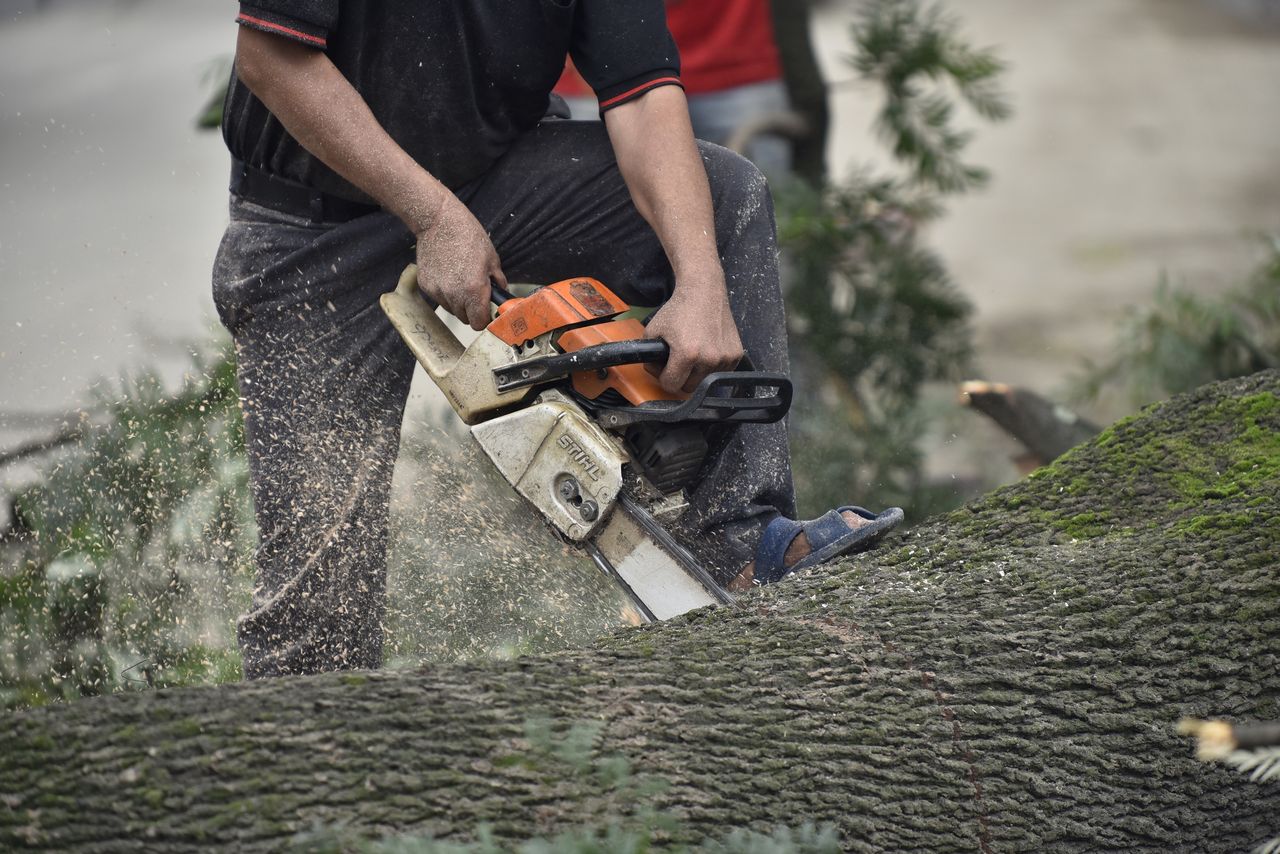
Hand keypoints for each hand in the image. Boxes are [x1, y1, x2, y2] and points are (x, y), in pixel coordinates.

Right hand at [414, 194, 506, 330]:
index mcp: (474, 290)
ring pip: (451, 309)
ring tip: (461, 280)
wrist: (438, 221)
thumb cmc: (467, 235)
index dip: (485, 319)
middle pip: (465, 319)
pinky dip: (445, 292)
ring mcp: (437, 291)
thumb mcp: (492, 258)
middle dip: (472, 311)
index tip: (487, 312)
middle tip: (476, 294)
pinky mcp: (425, 285)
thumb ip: (498, 281)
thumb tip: (501, 295)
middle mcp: (454, 295)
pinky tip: (448, 274)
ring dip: (458, 302)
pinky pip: (439, 298)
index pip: (479, 323)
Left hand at [643, 274, 744, 393]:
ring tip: (693, 353)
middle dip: (680, 377)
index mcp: (687, 354)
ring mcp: (725, 358)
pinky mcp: (736, 355)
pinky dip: (712, 367)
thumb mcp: (653, 330)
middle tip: (677, 361)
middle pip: (689, 388)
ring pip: (705, 382)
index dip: (663, 377)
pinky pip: (720, 373)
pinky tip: (707, 350)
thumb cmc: (678, 310)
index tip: (664, 367)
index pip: (671, 385)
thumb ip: (648, 355)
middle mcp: (709, 359)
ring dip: (697, 373)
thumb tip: (653, 373)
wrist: (704, 292)